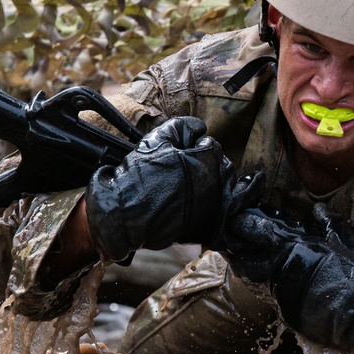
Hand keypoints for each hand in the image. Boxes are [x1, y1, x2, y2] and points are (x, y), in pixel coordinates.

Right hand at [86, 116, 261, 261]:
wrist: (125, 216)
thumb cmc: (139, 178)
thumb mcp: (157, 140)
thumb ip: (181, 127)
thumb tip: (199, 127)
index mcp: (208, 160)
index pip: (212, 146)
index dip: (196, 147)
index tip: (183, 154)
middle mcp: (218, 183)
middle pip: (222, 167)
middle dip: (208, 165)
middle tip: (186, 171)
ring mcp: (216, 206)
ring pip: (227, 189)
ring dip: (215, 184)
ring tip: (194, 187)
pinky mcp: (211, 225)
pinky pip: (227, 214)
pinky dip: (221, 208)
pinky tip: (208, 206)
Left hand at [224, 204, 353, 353]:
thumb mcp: (345, 243)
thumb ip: (329, 223)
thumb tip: (318, 209)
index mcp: (293, 246)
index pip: (259, 230)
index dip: (245, 224)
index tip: (237, 219)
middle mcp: (280, 268)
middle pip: (245, 256)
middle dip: (237, 248)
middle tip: (234, 240)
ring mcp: (279, 290)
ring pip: (251, 276)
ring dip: (246, 266)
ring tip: (243, 258)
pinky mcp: (283, 308)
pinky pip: (266, 292)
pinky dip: (262, 284)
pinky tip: (263, 279)